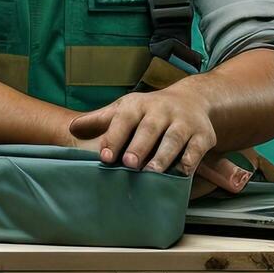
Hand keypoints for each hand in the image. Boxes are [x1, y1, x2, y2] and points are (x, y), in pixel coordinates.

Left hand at [66, 90, 251, 193]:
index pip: (124, 119)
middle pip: (150, 128)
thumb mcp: (124, 109)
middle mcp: (162, 111)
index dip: (114, 137)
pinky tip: (180, 172)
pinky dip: (189, 160)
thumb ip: (100, 120)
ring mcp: (184, 122)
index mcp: (138, 105)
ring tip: (152, 172)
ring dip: (163, 156)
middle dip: (139, 146)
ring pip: (174, 138)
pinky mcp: (203, 135)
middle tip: (129, 164)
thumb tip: (71, 128)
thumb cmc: (149, 111)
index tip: (104, 156)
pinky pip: (196, 149)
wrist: (193, 100)